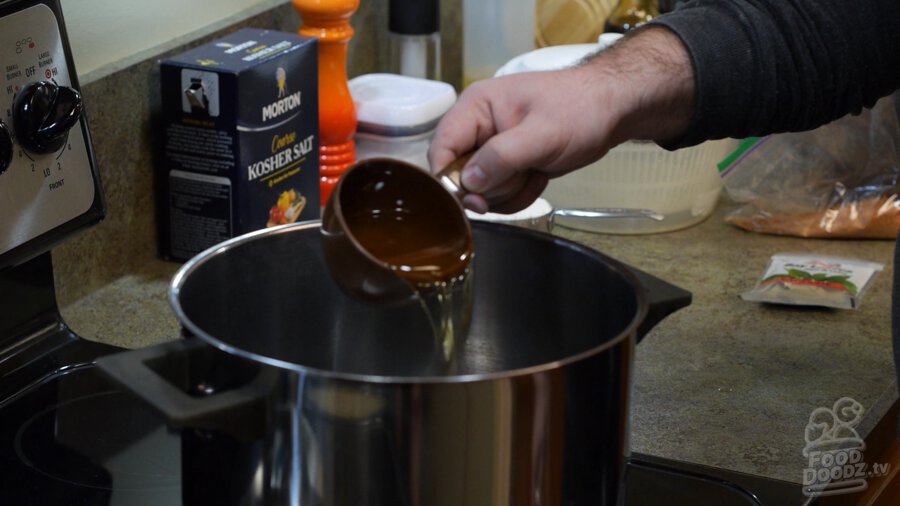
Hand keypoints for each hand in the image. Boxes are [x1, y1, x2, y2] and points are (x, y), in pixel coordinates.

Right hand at [428, 26, 694, 213]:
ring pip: (480, 191)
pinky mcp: (506, 166)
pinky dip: (519, 194)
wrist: (610, 110)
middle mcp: (476, 128)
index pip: (441, 149)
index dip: (450, 178)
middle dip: (492, 186)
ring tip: (536, 169)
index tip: (474, 197)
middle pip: (459, 176)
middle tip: (523, 173)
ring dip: (509, 192)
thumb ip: (501, 158)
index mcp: (475, 108)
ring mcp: (491, 149)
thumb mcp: (541, 134)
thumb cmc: (579, 110)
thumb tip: (468, 184)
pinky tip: (539, 176)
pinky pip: (498, 195)